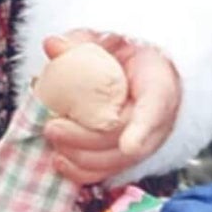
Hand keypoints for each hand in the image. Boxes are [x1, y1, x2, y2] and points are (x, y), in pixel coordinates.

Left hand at [39, 31, 180, 184]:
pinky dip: (83, 172)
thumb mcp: (104, 39)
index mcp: (158, 84)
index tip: (129, 146)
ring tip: (52, 140)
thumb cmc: (125, 54)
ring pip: (116, 160)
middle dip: (86, 139)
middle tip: (53, 127)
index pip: (156, 107)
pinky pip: (109, 171)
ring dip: (80, 156)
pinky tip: (62, 163)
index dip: (143, 130)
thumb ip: (79, 42)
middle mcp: (158, 119)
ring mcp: (145, 141)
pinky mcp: (129, 156)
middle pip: (125, 138)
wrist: (142, 69)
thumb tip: (53, 45)